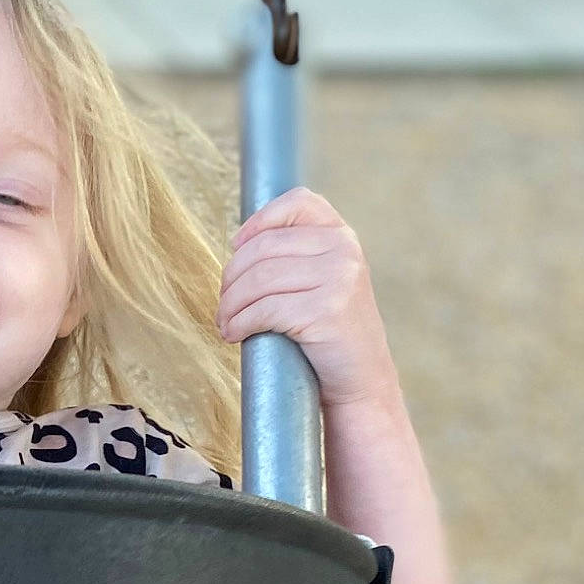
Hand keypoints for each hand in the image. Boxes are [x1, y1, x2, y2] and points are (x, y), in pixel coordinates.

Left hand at [217, 187, 398, 412]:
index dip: (259, 220)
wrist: (361, 381)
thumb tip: (238, 243)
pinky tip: (233, 334)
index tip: (235, 247)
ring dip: (230, 304)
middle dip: (232, 277)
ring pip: (259, 279)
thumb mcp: (321, 281)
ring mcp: (339, 278)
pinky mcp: (327, 311)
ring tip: (225, 322)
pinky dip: (239, 323)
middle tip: (223, 304)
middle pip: (264, 248)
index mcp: (341, 236)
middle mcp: (344, 250)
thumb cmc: (327, 333)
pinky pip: (265, 310)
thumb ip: (295, 255)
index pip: (298, 202)